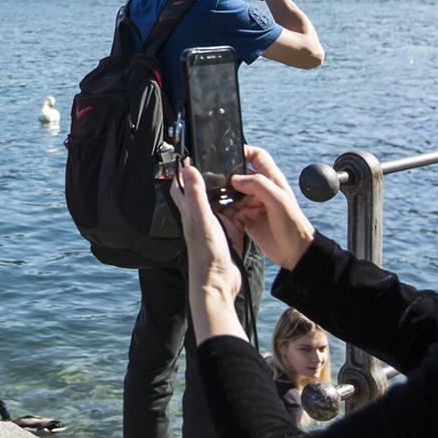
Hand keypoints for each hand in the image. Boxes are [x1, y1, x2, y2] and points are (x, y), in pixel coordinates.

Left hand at [169, 161, 242, 299]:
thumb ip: (196, 195)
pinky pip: (239, 216)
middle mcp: (202, 217)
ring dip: (236, 193)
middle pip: (208, 192)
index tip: (190, 154)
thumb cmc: (205, 256)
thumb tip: (188, 169)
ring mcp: (217, 226)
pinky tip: (255, 202)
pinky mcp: (230, 234)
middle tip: (227, 164)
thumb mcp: (202, 220)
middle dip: (217, 179)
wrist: (218, 284)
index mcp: (191, 212)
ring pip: (226, 202)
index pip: (182, 186)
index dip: (185, 170)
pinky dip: (247, 208)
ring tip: (246, 180)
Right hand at [218, 145, 314, 270]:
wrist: (296, 253)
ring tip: (227, 204)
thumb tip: (235, 179)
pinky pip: (231, 210)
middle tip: (221, 185)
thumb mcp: (278, 201)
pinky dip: (227, 212)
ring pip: (233, 193)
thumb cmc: (293, 226)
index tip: (227, 155)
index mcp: (271, 179)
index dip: (243, 151)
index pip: (256, 155)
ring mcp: (253, 204)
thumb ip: (258, 185)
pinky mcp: (247, 218)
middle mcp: (261, 190)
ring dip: (227, 197)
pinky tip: (226, 216)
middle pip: (239, 174)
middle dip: (228, 177)